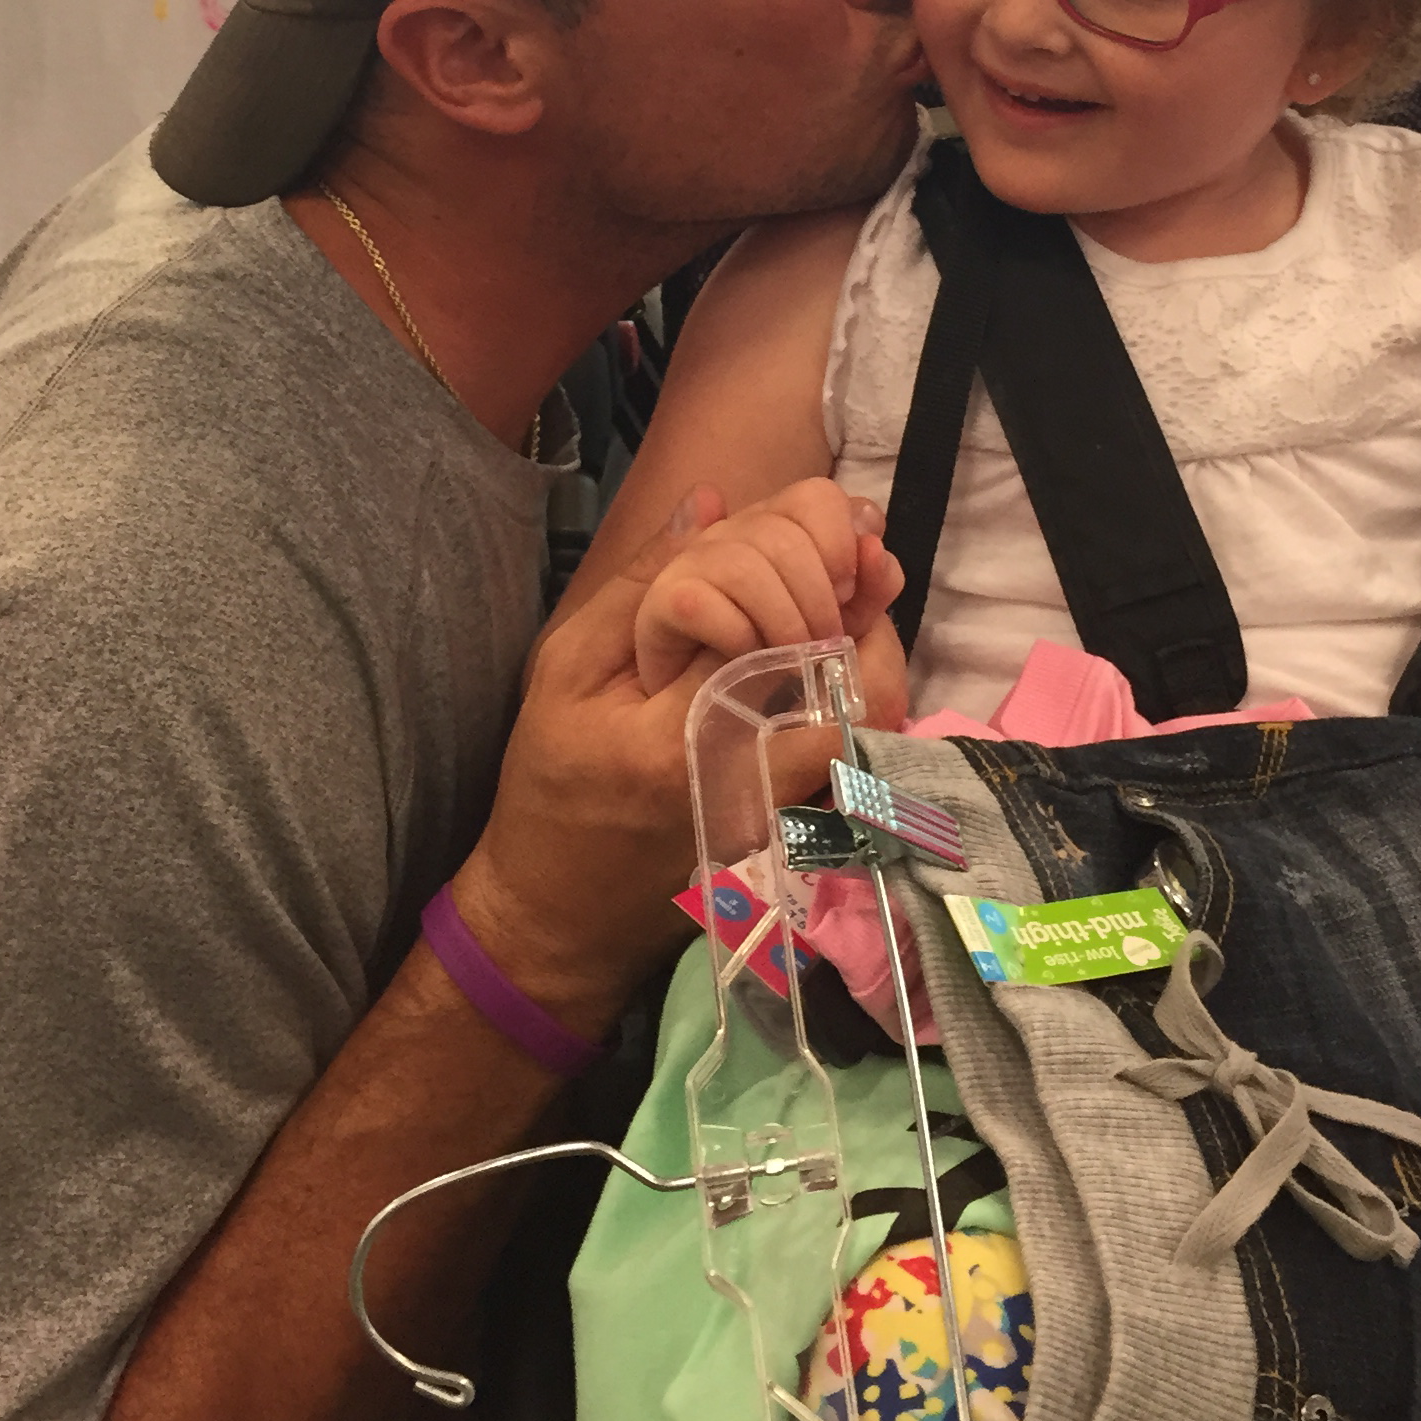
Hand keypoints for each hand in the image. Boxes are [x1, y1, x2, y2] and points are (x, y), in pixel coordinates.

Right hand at [452, 486, 900, 1036]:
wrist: (560, 917)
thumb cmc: (551, 784)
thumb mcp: (565, 670)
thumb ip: (639, 585)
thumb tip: (713, 502)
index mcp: (677, 740)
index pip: (766, 632)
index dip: (796, 565)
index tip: (796, 532)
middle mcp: (748, 783)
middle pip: (844, 676)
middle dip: (848, 593)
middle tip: (844, 551)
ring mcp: (786, 813)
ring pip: (869, 711)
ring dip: (869, 635)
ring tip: (847, 585)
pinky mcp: (806, 825)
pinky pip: (862, 742)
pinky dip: (864, 681)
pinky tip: (836, 643)